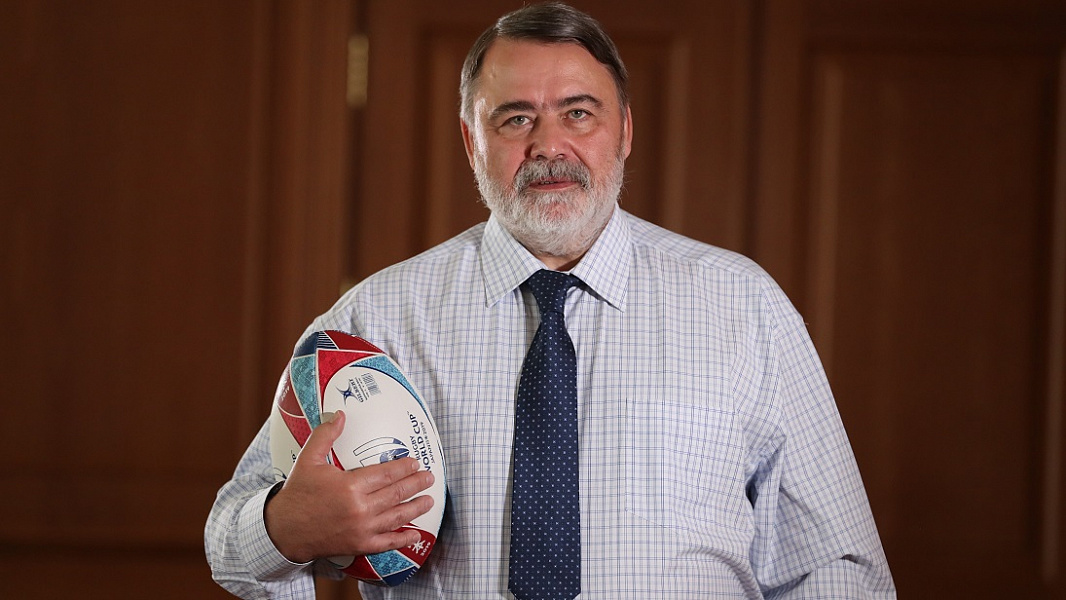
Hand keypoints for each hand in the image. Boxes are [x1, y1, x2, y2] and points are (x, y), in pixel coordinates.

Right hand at [264, 410, 434, 562]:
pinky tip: (416, 535)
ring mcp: (361, 529)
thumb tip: (339, 414)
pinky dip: (403, 539)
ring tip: (429, 500)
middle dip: (416, 484)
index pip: (386, 474)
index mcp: (350, 486)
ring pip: (397, 517)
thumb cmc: (298, 494)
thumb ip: (325, 435)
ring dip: (416, 508)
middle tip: (429, 478)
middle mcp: (360, 508)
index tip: (415, 463)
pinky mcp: (359, 546)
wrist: (283, 530)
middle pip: (397, 494)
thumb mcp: (308, 460)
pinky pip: (387, 543)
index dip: (404, 468)